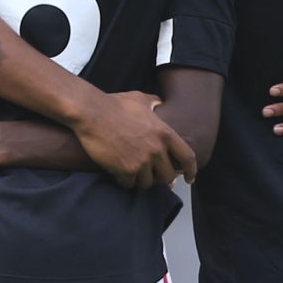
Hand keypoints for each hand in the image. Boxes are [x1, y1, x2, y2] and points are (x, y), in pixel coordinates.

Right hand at [63, 89, 195, 189]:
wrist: (92, 113)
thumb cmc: (113, 104)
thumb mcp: (139, 98)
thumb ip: (153, 103)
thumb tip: (159, 103)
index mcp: (164, 133)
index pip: (187, 157)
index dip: (191, 170)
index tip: (189, 179)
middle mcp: (156, 149)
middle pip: (167, 176)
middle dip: (161, 179)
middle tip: (153, 178)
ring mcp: (141, 161)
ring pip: (147, 183)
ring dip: (141, 181)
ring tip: (132, 174)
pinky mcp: (125, 170)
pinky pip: (129, 184)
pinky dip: (124, 181)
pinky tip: (118, 174)